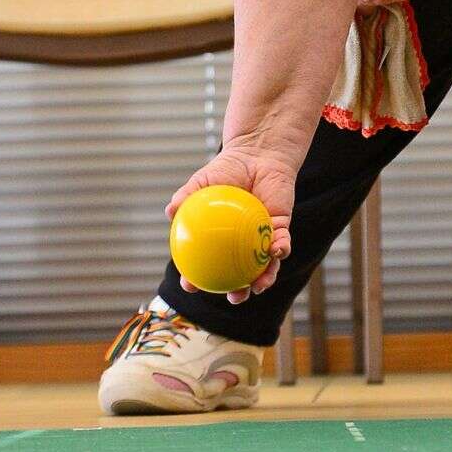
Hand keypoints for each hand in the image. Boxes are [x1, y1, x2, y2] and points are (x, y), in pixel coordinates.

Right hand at [167, 148, 295, 301]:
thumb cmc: (227, 169)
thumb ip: (185, 197)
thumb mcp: (201, 182)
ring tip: (258, 287)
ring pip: (265, 268)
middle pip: (240, 277)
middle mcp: (242, 246)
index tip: (190, 286)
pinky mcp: (281, 228)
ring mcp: (262, 239)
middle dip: (238, 293)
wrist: (256, 153)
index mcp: (221, 241)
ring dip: (264, 280)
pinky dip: (280, 250)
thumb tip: (169, 212)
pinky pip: (282, 244)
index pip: (207, 267)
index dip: (198, 280)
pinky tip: (276, 252)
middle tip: (233, 298)